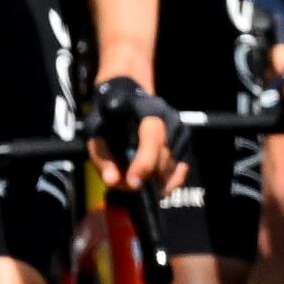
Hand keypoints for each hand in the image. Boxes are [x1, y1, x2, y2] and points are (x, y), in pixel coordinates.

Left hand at [90, 77, 174, 193]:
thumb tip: (112, 181)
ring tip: (136, 183)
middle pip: (164, 157)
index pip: (153, 139)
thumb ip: (102, 155)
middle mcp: (172, 120)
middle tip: (126, 187)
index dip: (144, 163)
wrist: (129, 97)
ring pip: (173, 166)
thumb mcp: (96, 130)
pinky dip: (169, 181)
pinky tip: (156, 186)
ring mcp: (182, 132)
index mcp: (148, 110)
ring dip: (155, 181)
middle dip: (146, 177)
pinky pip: (181, 170)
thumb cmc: (110, 114)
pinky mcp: (186, 143)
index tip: (132, 183)